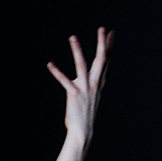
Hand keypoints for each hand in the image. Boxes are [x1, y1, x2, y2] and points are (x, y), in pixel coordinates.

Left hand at [46, 27, 112, 144]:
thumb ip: (95, 84)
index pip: (106, 61)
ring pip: (82, 66)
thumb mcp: (92, 95)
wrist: (83, 131)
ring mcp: (85, 89)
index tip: (111, 33)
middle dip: (102, 44)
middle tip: (103, 28)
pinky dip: (57, 72)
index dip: (109, 46)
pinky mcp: (74, 95)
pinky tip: (50, 64)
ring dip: (77, 51)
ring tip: (73, 37)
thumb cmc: (85, 113)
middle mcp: (94, 84)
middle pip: (101, 60)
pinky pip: (64, 81)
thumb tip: (101, 76)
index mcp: (99, 83)